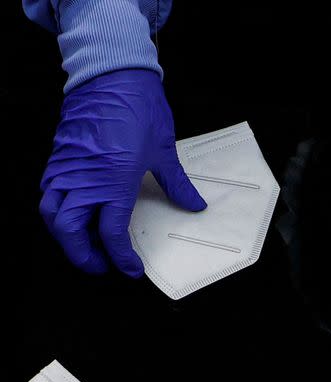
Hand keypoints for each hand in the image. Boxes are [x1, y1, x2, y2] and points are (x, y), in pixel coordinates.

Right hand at [40, 68, 206, 277]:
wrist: (112, 75)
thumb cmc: (138, 108)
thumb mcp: (164, 152)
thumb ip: (177, 185)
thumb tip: (193, 204)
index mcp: (113, 181)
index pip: (112, 234)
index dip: (122, 258)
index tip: (132, 269)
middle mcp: (84, 179)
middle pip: (70, 232)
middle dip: (84, 256)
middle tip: (102, 265)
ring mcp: (66, 168)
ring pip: (51, 215)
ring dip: (66, 236)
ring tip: (87, 244)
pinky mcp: (58, 158)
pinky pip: (48, 193)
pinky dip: (57, 211)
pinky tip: (75, 214)